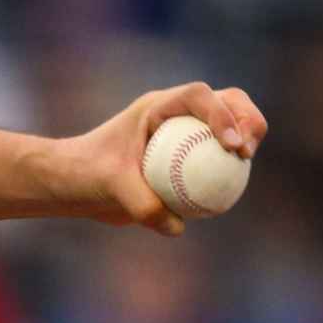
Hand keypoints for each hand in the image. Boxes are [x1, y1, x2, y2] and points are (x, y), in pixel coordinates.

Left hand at [59, 81, 266, 235]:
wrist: (74, 184)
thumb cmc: (86, 176)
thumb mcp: (111, 188)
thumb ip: (142, 204)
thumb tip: (177, 227)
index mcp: (156, 107)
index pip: (198, 96)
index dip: (221, 114)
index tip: (231, 145)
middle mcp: (176, 114)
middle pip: (227, 101)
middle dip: (247, 119)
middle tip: (246, 152)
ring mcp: (186, 133)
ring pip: (230, 125)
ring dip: (247, 139)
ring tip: (244, 164)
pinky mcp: (190, 155)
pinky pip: (219, 159)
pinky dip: (230, 170)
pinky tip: (230, 193)